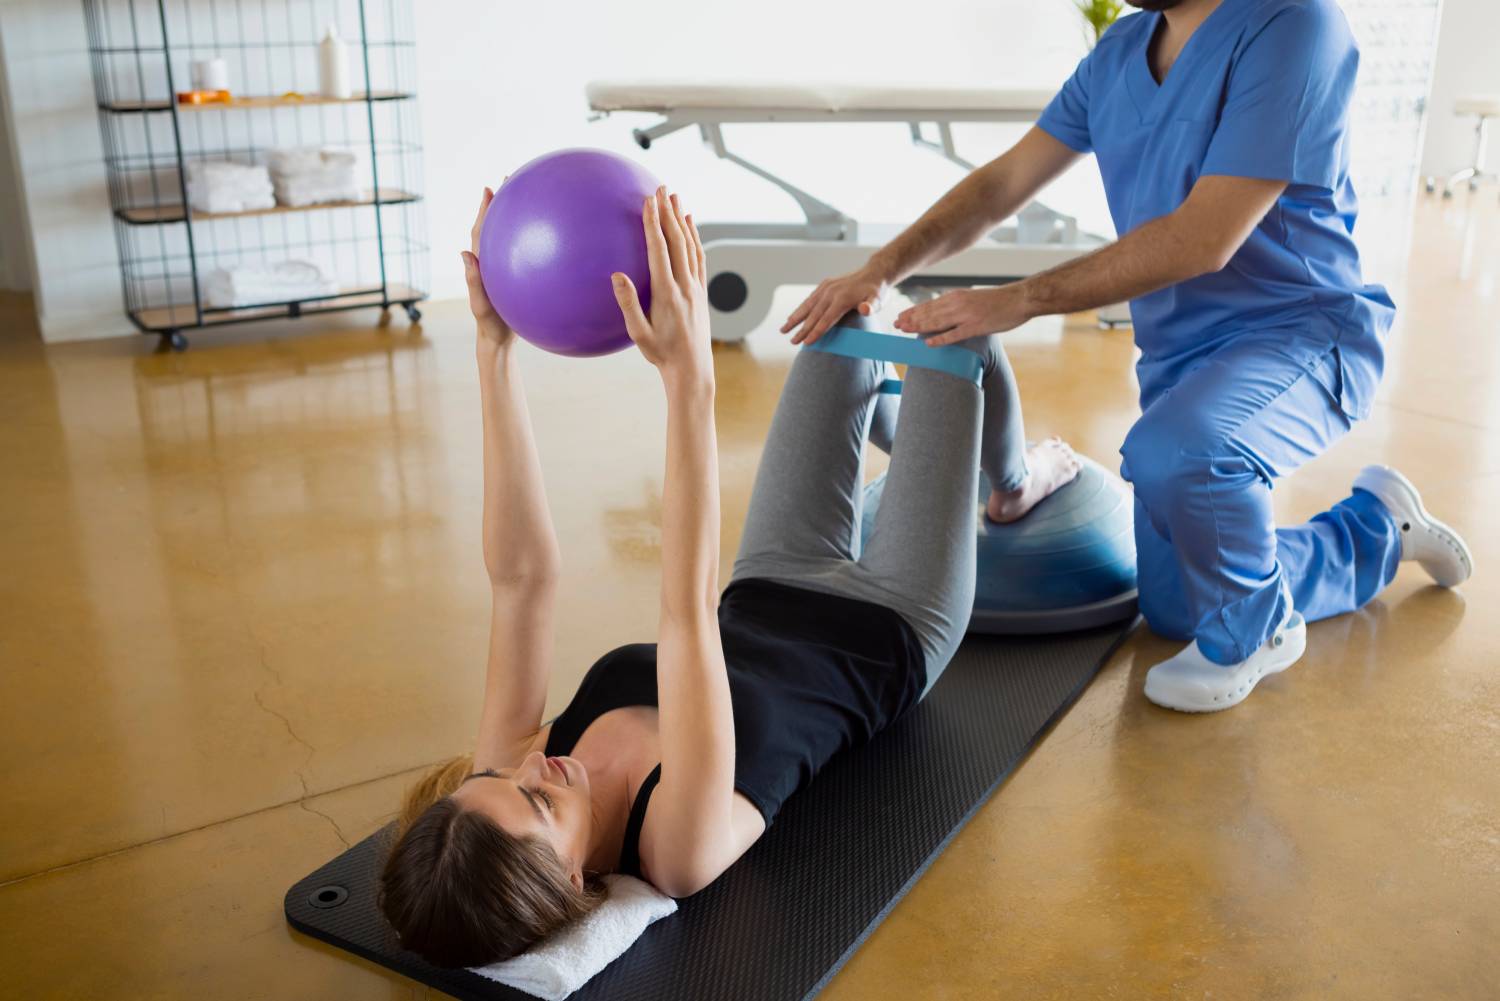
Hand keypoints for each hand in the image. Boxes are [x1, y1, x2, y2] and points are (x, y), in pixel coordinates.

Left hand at [461, 186, 514, 350]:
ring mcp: (504, 269)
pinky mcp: (515, 278)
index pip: (481, 230)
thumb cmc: (489, 325)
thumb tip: (464, 253)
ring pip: (508, 238)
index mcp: (481, 264)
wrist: (499, 341)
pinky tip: (546, 240)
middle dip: (501, 204)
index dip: (485, 209)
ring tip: (526, 200)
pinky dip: (530, 242)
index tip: (490, 188)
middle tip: (510, 182)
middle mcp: (491, 262)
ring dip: (514, 218)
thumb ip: (473, 282)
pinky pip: (522, 254)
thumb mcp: (481, 305)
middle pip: (495, 226)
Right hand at [612, 187, 712, 385]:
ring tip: (676, 199)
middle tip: (662, 188)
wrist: (692, 369)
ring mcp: (696, 288)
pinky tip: (690, 227)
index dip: (654, 224)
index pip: (660, 250)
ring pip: (691, 247)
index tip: (649, 201)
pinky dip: (694, 239)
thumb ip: (628, 304)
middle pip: (678, 241)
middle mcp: (686, 286)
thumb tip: (616, 276)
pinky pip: (699, 259)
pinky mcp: (702, 292)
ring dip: (683, 221)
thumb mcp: (638, 334)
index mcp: (667, 294)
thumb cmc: (661, 354)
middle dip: (669, 213)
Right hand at [780, 265, 890, 344]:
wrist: (874, 272)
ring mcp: (826, 288)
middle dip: (802, 330)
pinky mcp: (825, 285)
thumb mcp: (878, 300)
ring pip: (807, 306)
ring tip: (783, 330)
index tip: (806, 343)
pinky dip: (800, 309)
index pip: (826, 320)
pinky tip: (793, 317)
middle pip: (814, 315)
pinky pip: (810, 299)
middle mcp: (831, 293)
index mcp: (842, 299)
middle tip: (792, 342)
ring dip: (795, 318)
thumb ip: (871, 306)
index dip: (816, 332)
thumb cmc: (876, 291)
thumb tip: (864, 309)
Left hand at [893, 284, 1033, 344]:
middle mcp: (958, 304)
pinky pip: (954, 334)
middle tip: (895, 325)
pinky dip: (940, 339)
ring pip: (937, 322)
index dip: (913, 312)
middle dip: (911, 319)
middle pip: (929, 313)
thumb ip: (958, 306)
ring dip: (919, 327)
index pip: (930, 305)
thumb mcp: (973, 299)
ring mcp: (966, 315)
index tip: (900, 317)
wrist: (1019, 299)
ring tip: (904, 331)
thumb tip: (943, 314)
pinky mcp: (976, 326)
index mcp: (956, 297)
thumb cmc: (998, 302)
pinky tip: (928, 343)